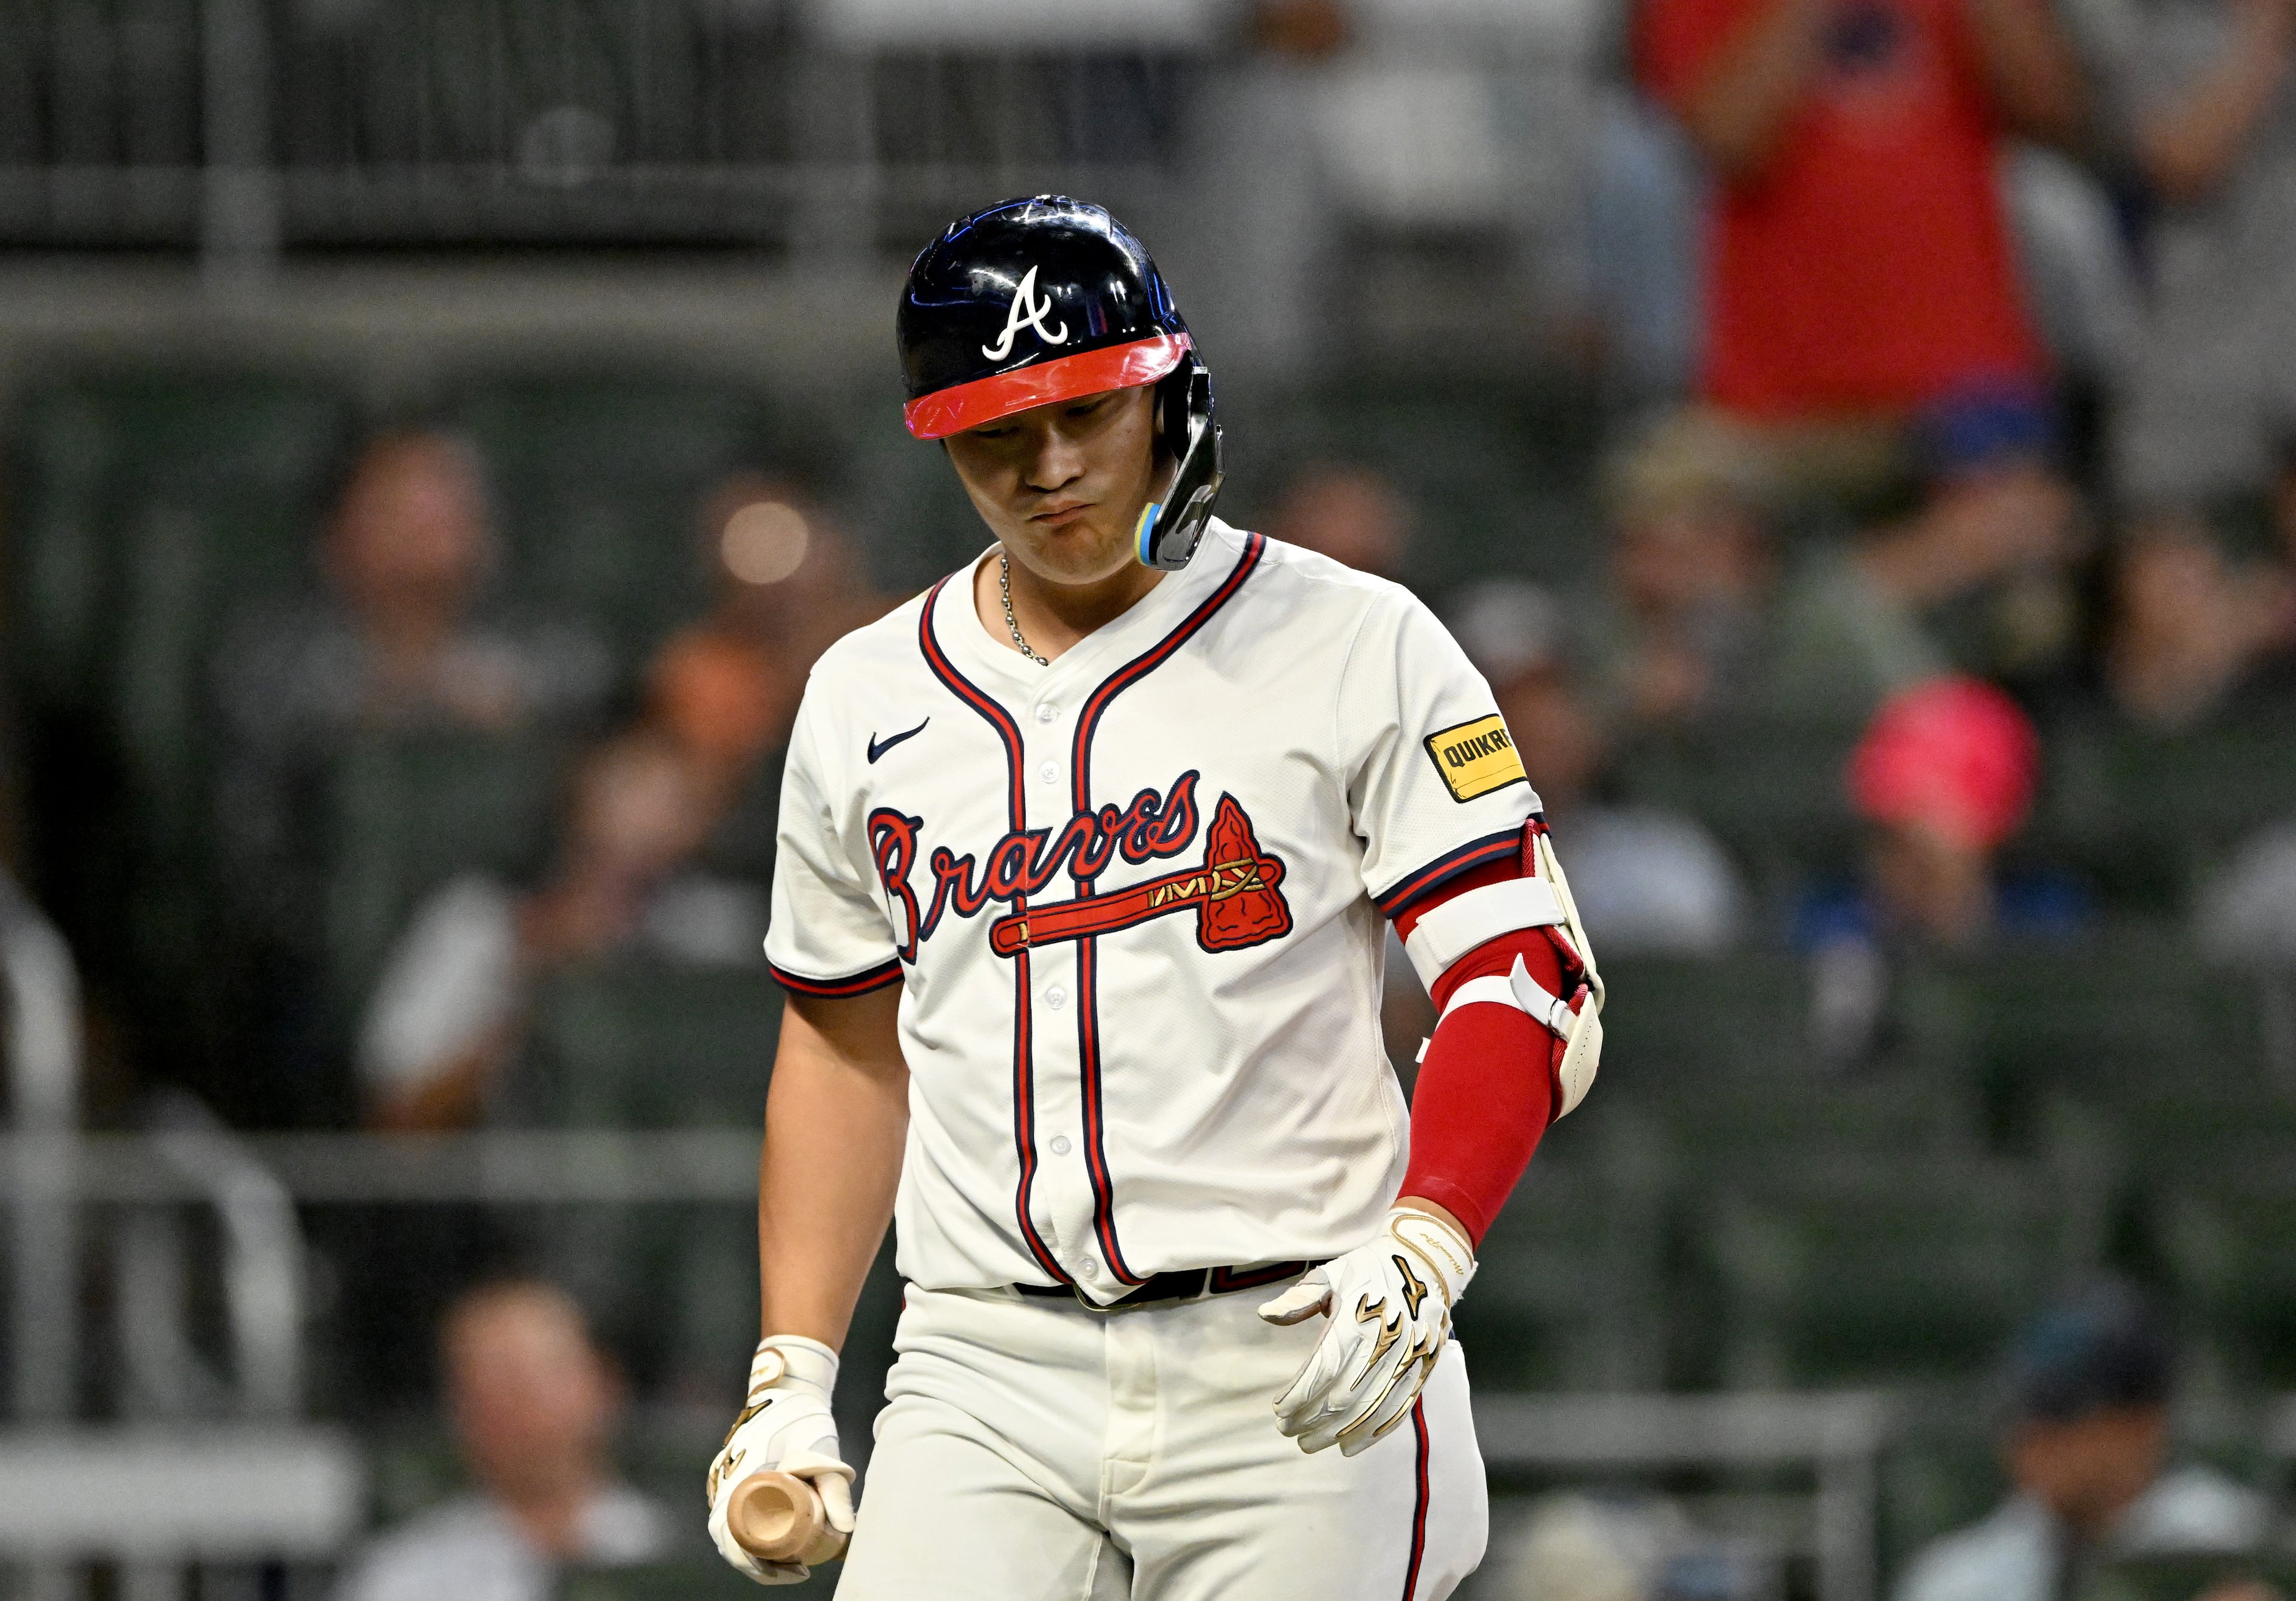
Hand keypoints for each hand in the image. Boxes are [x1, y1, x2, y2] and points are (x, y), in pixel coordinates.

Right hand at [705, 1337, 855, 1583]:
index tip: (789, 1573)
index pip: (733, 1539)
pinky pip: (731, 1510)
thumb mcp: (823, 1455)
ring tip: (789, 1561)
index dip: (756, 1565)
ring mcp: (722, 1477)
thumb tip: (847, 1530)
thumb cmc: (804, 1420)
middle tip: (794, 1571)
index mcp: (736, 1480)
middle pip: (729, 1539)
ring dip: (753, 1548)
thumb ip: (835, 1491)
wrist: (788, 1386)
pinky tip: (773, 1539)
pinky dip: (748, 1530)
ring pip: (729, 1527)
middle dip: (758, 1563)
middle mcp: (722, 1482)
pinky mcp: (730, 1472)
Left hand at [1258, 1207, 1474, 1455]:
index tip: (1278, 1410)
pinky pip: (1398, 1409)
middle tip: (1288, 1431)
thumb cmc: (1370, 1269)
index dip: (1299, 1395)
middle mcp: (1385, 1342)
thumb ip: (1299, 1298)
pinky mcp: (1423, 1369)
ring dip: (1338, 1433)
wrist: (1426, 1262)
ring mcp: (1408, 1359)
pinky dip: (1373, 1433)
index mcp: (1357, 1317)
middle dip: (1312, 1420)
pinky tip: (1350, 1446)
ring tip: (1311, 1443)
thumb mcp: (1332, 1273)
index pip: (1323, 1368)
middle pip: (1344, 1396)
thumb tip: (1264, 1315)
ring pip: (1370, 1409)